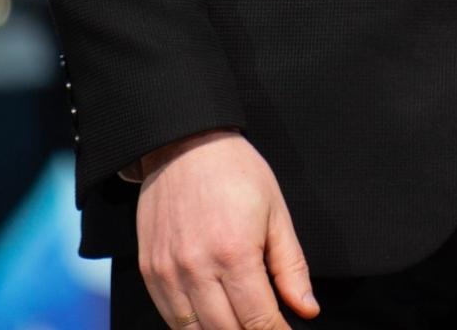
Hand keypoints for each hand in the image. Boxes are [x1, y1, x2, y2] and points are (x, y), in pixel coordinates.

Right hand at [136, 130, 319, 329]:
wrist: (183, 145)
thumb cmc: (236, 173)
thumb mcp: (276, 213)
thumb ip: (291, 267)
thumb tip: (306, 309)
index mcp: (235, 254)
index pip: (259, 321)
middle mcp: (197, 269)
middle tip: (266, 329)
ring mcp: (169, 273)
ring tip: (241, 325)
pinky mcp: (150, 271)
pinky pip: (170, 318)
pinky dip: (193, 327)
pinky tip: (212, 320)